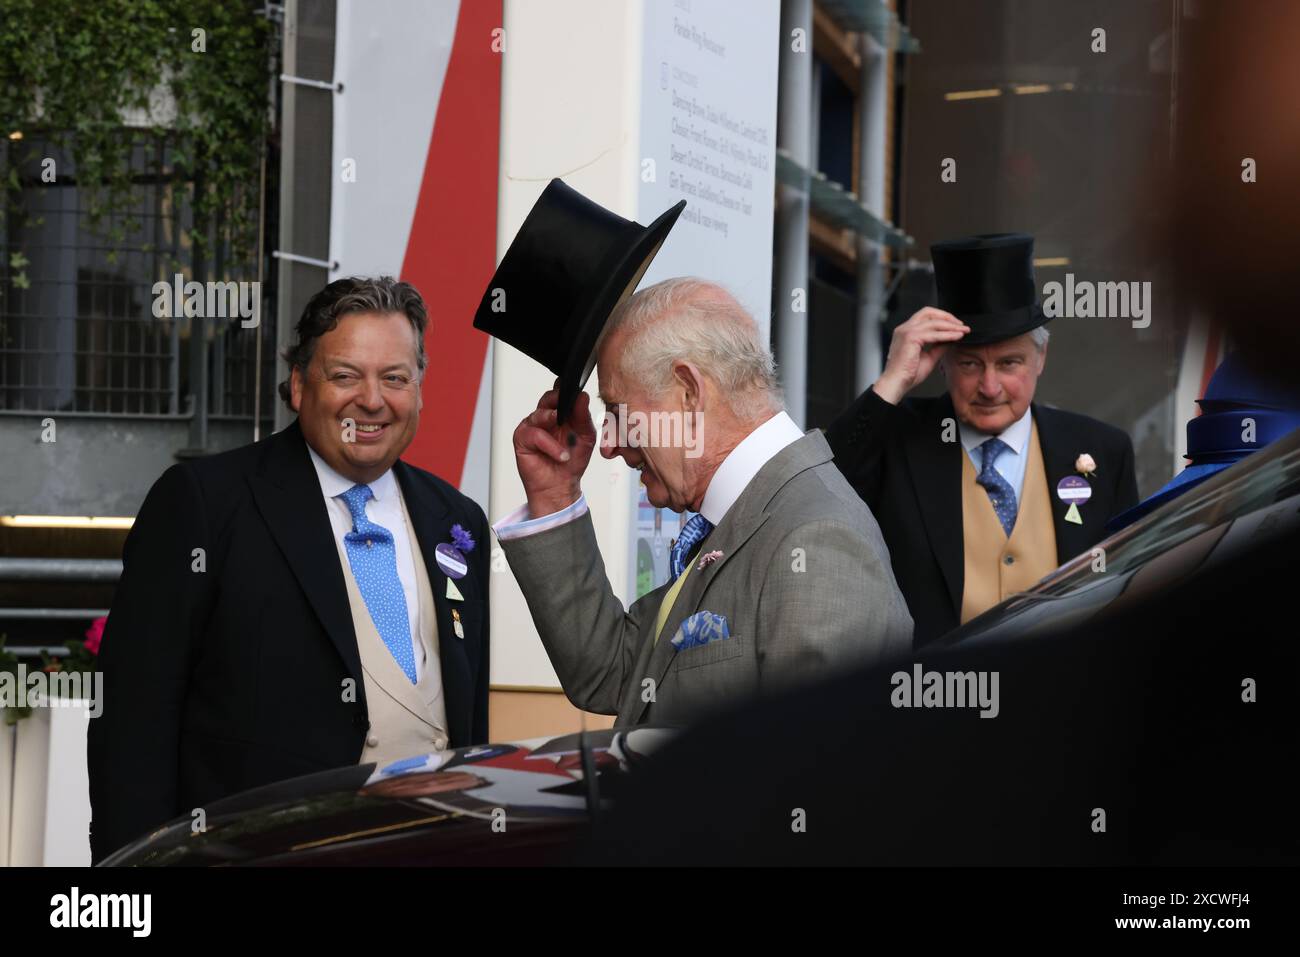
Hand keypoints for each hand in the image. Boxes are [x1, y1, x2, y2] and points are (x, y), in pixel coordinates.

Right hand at [512, 387, 596, 517]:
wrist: (561, 486)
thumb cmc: (571, 461)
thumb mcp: (586, 436)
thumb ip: (583, 416)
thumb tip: (582, 396)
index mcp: (560, 412)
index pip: (560, 392)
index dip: (567, 390)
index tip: (576, 390)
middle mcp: (544, 416)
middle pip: (547, 398)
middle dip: (558, 400)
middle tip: (568, 408)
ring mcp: (531, 426)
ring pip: (539, 414)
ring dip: (554, 425)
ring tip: (566, 443)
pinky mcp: (522, 439)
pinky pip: (534, 434)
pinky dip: (549, 445)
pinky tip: (560, 455)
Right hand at [872, 307, 970, 403]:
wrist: (897, 383)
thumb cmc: (907, 374)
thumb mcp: (928, 358)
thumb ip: (938, 347)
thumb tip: (950, 340)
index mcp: (906, 332)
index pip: (925, 317)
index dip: (942, 319)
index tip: (955, 326)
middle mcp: (904, 329)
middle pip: (928, 312)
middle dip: (947, 317)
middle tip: (960, 325)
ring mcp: (906, 331)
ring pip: (934, 322)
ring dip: (951, 326)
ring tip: (963, 331)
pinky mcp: (911, 338)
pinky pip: (934, 333)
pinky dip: (947, 334)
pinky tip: (956, 337)